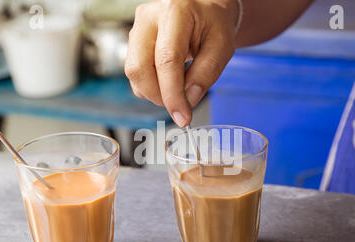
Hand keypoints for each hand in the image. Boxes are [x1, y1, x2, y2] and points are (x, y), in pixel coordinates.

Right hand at [125, 0, 237, 126]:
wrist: (204, 10)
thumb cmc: (213, 24)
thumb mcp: (222, 47)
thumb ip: (206, 74)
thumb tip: (187, 101)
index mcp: (175, 11)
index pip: (167, 60)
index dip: (172, 94)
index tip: (183, 117)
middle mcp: (149, 17)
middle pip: (139, 68)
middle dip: (159, 96)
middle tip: (180, 106)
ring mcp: (137, 28)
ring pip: (133, 73)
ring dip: (154, 93)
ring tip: (178, 89)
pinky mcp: (133, 41)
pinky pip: (134, 73)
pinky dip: (150, 86)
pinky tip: (168, 81)